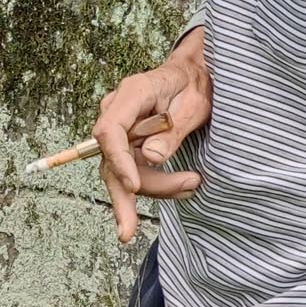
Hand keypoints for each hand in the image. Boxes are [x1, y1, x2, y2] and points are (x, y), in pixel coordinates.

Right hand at [91, 33, 210, 244]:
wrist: (195, 75)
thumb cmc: (195, 84)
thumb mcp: (195, 104)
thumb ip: (173, 130)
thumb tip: (152, 158)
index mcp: (133, 93)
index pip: (110, 131)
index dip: (118, 161)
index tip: (133, 185)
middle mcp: (118, 111)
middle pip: (110, 160)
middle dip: (121, 198)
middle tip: (128, 232)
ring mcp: (120, 129)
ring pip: (122, 172)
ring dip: (155, 188)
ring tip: (191, 186)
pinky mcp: (128, 143)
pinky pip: (134, 170)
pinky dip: (156, 183)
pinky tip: (183, 187)